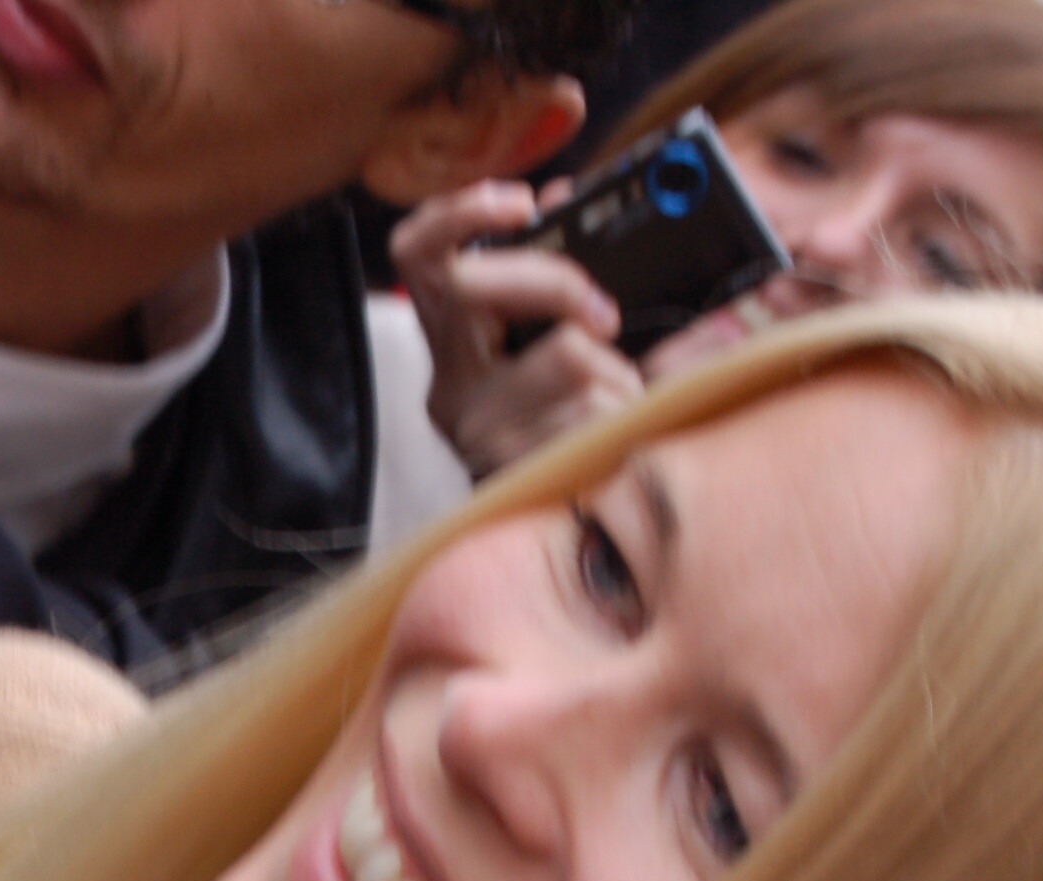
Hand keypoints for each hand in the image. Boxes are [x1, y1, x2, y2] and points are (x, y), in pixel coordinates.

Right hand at [392, 178, 644, 479]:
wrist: (559, 523)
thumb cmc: (562, 417)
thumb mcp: (549, 334)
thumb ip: (553, 264)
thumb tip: (564, 196)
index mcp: (451, 338)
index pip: (416, 255)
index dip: (457, 214)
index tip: (519, 201)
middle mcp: (449, 382)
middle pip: (475, 286)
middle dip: (557, 282)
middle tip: (604, 314)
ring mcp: (475, 427)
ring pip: (566, 353)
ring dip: (617, 371)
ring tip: (618, 397)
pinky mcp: (514, 466)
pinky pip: (591, 410)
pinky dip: (625, 411)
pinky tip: (617, 432)